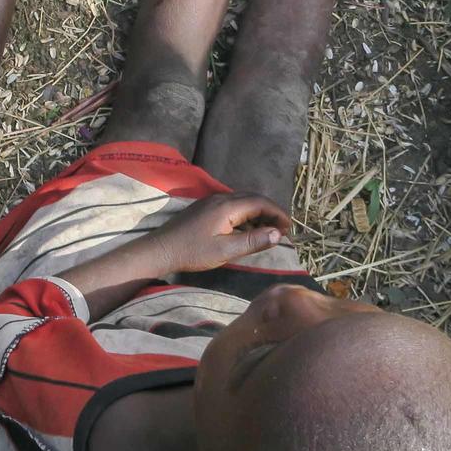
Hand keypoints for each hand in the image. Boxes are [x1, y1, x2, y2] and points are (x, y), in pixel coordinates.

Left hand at [153, 192, 292, 273]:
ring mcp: (211, 201)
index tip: (289, 227)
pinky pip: (232, 205)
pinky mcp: (205, 208)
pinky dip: (245, 215)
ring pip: (242, 201)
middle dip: (270, 212)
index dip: (277, 213)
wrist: (161, 249)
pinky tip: (247, 230)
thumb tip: (278, 234)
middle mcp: (220, 198)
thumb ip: (253, 241)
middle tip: (282, 230)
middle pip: (252, 198)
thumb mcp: (225, 251)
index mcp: (227, 206)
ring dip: (258, 213)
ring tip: (268, 232)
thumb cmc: (193, 252)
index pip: (260, 202)